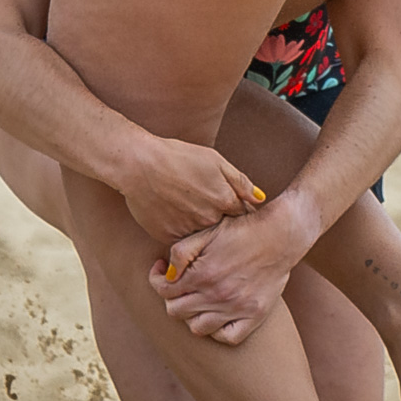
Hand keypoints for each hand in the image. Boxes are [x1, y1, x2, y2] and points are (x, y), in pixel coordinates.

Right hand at [117, 132, 266, 249]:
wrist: (139, 165)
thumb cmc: (178, 157)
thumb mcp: (214, 160)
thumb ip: (240, 181)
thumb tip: (261, 198)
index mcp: (224, 200)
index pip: (244, 216)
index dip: (243, 214)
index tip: (241, 214)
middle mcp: (209, 220)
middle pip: (226, 231)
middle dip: (228, 228)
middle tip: (220, 219)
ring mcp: (189, 232)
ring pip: (205, 239)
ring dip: (206, 234)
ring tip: (195, 216)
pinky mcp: (169, 238)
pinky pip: (184, 243)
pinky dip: (185, 235)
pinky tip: (179, 219)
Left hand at [149, 193, 314, 344]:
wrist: (281, 234)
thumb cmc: (242, 228)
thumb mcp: (208, 230)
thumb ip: (181, 252)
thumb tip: (166, 274)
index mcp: (203, 273)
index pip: (164, 290)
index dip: (156, 279)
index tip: (161, 269)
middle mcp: (218, 295)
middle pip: (176, 311)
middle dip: (172, 296)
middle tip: (180, 284)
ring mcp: (237, 308)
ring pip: (197, 328)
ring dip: (192, 315)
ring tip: (197, 299)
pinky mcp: (255, 316)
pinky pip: (227, 337)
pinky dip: (218, 330)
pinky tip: (217, 313)